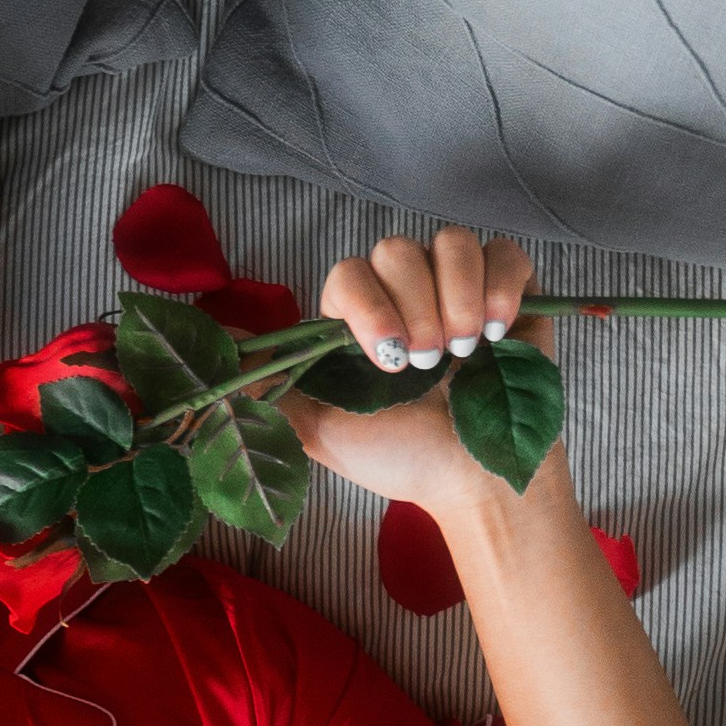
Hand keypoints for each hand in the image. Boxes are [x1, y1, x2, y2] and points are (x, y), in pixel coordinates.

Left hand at [281, 225, 552, 513]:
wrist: (476, 483)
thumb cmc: (401, 458)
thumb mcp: (320, 429)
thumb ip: (268, 386)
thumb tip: (215, 343)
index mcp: (357, 318)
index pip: (349, 272)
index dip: (368, 305)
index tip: (389, 360)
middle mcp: (405, 292)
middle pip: (396, 250)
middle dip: (414, 307)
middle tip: (429, 362)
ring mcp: (457, 287)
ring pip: (451, 242)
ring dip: (458, 297)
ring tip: (467, 351)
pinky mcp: (509, 290)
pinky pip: (503, 253)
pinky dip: (501, 287)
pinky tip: (498, 332)